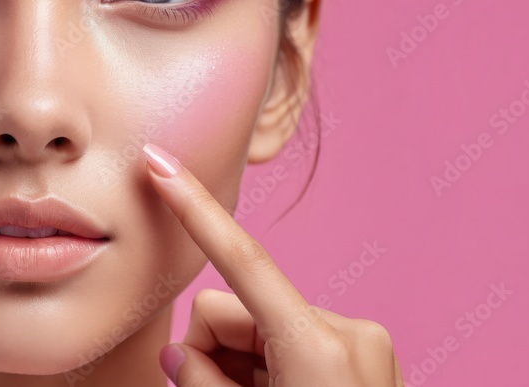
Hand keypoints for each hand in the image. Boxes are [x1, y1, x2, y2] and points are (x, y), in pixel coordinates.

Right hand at [142, 143, 402, 386]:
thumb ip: (201, 379)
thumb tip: (177, 353)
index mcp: (317, 346)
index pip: (240, 259)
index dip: (193, 207)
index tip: (160, 162)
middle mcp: (348, 331)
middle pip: (238, 305)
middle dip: (217, 348)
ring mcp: (364, 342)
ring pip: (263, 324)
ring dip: (244, 364)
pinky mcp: (368, 355)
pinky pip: (293, 340)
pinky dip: (272, 369)